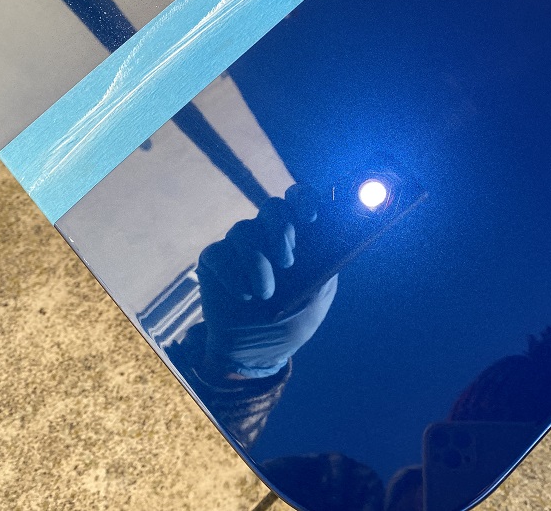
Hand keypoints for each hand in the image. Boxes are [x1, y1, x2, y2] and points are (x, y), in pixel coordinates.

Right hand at [197, 184, 337, 378]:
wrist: (257, 352)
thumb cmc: (291, 321)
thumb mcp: (317, 298)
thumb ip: (326, 268)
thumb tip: (336, 241)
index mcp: (297, 237)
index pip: (299, 199)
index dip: (304, 199)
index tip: (310, 217)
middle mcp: (267, 235)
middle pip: (272, 207)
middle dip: (280, 229)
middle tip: (288, 262)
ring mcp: (239, 246)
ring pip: (243, 230)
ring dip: (257, 264)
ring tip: (266, 294)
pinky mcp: (214, 260)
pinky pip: (219, 253)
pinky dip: (232, 275)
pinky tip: (243, 295)